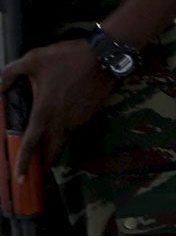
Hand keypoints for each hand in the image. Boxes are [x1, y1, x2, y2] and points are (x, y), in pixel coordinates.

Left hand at [0, 40, 112, 186]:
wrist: (105, 56)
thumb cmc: (67, 58)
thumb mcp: (33, 59)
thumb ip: (10, 72)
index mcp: (45, 112)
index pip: (31, 143)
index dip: (24, 163)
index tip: (21, 178)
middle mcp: (62, 121)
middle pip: (52, 151)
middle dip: (44, 162)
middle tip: (36, 167)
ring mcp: (78, 119)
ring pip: (64, 140)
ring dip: (55, 144)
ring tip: (47, 142)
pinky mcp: (90, 114)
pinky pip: (73, 128)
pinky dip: (65, 130)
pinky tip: (62, 118)